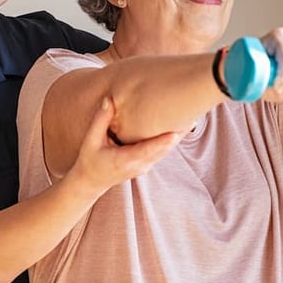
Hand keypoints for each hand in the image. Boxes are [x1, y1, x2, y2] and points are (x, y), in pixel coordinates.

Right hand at [67, 97, 182, 194]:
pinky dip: (171, 140)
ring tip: (190, 118)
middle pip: (163, 150)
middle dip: (178, 134)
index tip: (176, 131)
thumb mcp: (90, 140)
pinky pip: (162, 152)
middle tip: (192, 116)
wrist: (91, 182)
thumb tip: (110, 100)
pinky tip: (180, 127)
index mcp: (125, 159)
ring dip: (178, 136)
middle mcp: (139, 165)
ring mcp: (144, 166)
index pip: (148, 150)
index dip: (163, 142)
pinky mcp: (147, 164)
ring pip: (165, 151)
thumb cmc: (90, 160)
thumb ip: (100, 120)